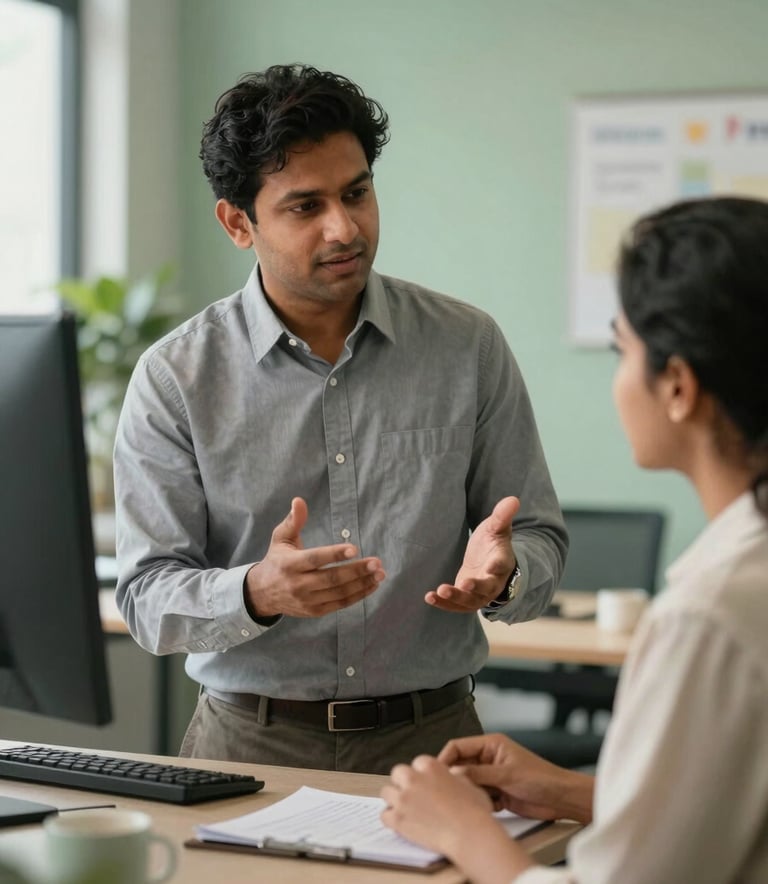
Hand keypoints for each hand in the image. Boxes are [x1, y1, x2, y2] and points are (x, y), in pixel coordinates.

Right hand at [244, 497, 384, 617]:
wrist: (262, 594)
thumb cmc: (277, 560)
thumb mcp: (280, 538)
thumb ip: (293, 520)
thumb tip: (299, 500)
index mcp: (289, 564)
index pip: (315, 559)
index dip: (334, 554)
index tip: (354, 548)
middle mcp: (298, 584)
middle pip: (331, 579)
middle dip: (356, 571)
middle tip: (376, 562)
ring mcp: (307, 600)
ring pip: (339, 593)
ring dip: (362, 583)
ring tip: (380, 573)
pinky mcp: (315, 611)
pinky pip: (340, 604)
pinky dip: (358, 595)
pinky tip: (371, 585)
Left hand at [381, 755, 535, 883]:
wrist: (469, 834)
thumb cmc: (474, 811)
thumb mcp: (468, 783)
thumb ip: (454, 776)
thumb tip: (451, 775)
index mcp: (430, 766)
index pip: (417, 763)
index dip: (422, 774)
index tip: (426, 783)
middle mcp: (413, 778)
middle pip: (398, 773)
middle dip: (404, 782)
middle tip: (414, 794)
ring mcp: (403, 799)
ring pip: (386, 792)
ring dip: (394, 798)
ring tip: (405, 808)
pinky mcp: (398, 820)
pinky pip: (384, 815)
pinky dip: (391, 818)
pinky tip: (401, 823)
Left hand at [425, 496, 518, 612]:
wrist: (489, 562)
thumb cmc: (493, 543)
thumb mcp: (496, 528)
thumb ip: (502, 516)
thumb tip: (513, 499)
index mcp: (502, 562)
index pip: (502, 564)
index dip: (497, 566)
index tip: (492, 566)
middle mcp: (493, 582)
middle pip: (486, 588)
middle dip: (476, 588)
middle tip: (464, 584)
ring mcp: (479, 594)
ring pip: (469, 601)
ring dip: (455, 598)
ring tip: (440, 591)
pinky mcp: (465, 599)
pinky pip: (455, 605)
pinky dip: (443, 603)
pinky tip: (429, 597)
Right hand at [438, 733, 593, 824]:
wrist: (561, 799)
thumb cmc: (541, 778)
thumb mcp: (506, 774)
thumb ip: (478, 773)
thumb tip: (453, 773)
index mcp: (490, 744)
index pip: (458, 747)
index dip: (445, 758)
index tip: (436, 773)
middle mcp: (489, 759)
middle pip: (462, 766)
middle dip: (457, 778)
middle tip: (449, 791)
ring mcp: (493, 777)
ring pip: (469, 784)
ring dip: (470, 793)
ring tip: (474, 800)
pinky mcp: (497, 793)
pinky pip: (479, 797)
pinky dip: (481, 803)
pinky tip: (490, 807)